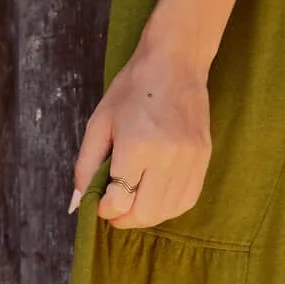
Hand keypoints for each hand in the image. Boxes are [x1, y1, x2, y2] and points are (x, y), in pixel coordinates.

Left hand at [72, 36, 212, 229]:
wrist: (175, 64)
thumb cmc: (133, 90)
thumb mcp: (99, 124)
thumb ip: (86, 166)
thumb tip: (79, 203)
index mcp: (137, 146)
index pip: (119, 201)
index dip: (105, 209)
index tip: (100, 201)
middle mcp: (168, 156)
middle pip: (145, 212)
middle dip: (124, 218)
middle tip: (114, 209)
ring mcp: (190, 159)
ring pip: (168, 210)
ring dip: (146, 215)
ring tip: (134, 203)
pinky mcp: (204, 158)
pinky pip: (188, 199)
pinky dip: (168, 207)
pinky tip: (155, 196)